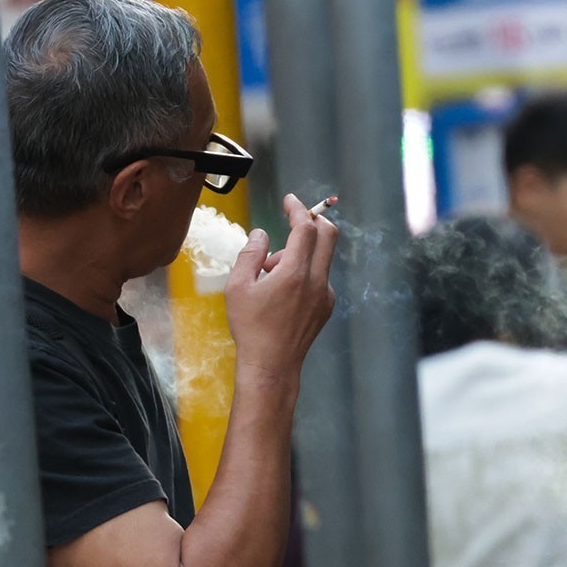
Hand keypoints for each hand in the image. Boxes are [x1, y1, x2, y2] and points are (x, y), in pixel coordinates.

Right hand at [224, 193, 337, 381]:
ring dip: (300, 252)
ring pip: (320, 258)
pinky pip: (319, 277)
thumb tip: (261, 233)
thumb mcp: (238, 287)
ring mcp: (325, 295)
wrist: (271, 366)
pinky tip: (281, 293)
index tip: (290, 200)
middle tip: (295, 218)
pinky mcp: (327, 306)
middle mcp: (316, 281)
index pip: (305, 228)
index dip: (298, 209)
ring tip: (269, 275)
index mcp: (295, 273)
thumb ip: (251, 254)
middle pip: (328, 236)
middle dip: (314, 220)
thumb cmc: (251, 327)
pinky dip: (303, 272)